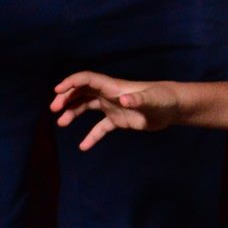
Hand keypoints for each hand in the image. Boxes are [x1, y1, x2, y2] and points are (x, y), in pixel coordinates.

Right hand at [51, 70, 182, 149]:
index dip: (71, 82)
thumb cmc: (163, 100)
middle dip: (66, 98)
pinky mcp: (119, 120)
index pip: (87, 80)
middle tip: (54, 109)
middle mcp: (110, 95)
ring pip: (87, 107)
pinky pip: (100, 127)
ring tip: (61, 123)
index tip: (57, 91)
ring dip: (73, 113)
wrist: (173, 108)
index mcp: (113, 87)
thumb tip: (124, 100)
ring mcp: (113, 107)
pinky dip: (91, 136)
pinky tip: (83, 147)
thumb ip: (138, 99)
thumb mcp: (151, 100)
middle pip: (82, 92)